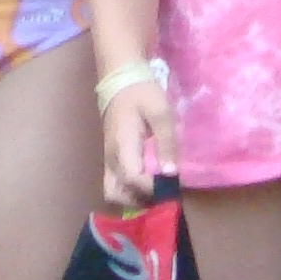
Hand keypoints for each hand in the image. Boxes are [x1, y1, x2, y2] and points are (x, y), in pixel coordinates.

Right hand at [102, 78, 175, 207]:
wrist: (120, 80)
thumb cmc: (142, 93)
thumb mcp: (161, 113)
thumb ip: (166, 143)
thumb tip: (171, 173)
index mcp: (122, 146)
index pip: (133, 180)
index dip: (153, 187)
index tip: (171, 184)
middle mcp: (111, 158)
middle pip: (118, 195)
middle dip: (140, 200)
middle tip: (162, 194)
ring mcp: (108, 159)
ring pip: (113, 192)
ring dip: (133, 198)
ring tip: (156, 192)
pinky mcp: (111, 158)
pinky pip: (115, 184)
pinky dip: (129, 191)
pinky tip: (148, 185)